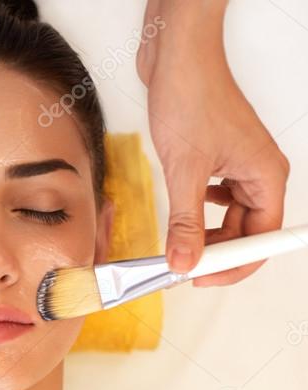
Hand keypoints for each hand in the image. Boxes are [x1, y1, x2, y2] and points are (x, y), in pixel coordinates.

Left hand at [138, 0, 288, 286]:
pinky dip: (198, 210)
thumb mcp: (185, 169)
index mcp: (265, 176)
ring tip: (176, 242)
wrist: (176, 57)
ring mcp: (238, 164)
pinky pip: (214, 197)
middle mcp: (258, 172)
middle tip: (178, 266)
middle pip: (244, 231)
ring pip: (228, 216)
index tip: (200, 279)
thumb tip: (184, 263)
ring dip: (204, 232)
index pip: (260, 239)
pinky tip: (183, 208)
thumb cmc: (191, 97)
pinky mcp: (217, 156)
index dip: (232, 265)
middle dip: (214, 252)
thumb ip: (185, 222)